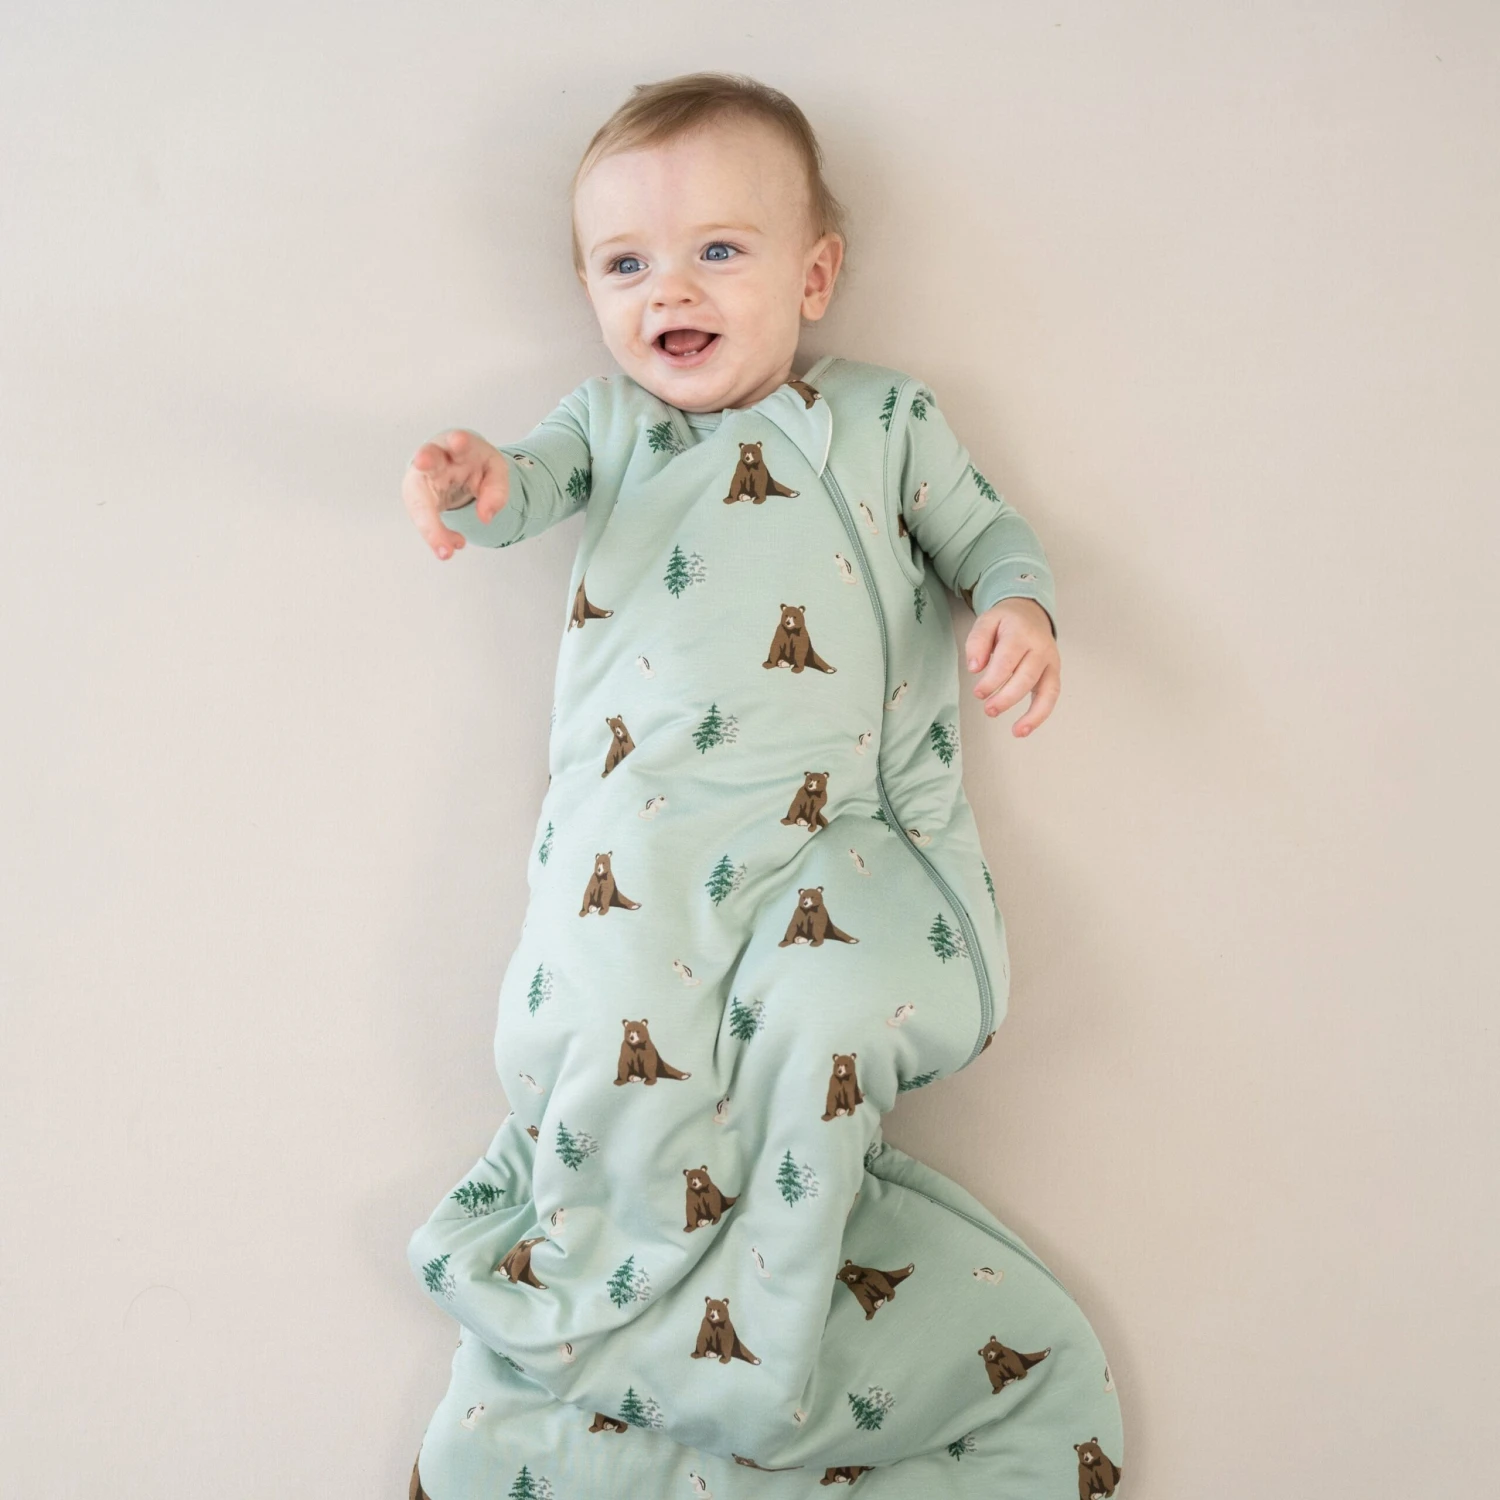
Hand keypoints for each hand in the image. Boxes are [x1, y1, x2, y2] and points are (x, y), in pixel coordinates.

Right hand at [403, 429, 510, 559]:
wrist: (455, 465)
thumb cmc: (473, 463)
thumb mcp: (495, 471)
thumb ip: (497, 491)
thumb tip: (485, 517)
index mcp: (460, 445)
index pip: (459, 443)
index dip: (459, 443)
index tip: (459, 441)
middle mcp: (436, 459)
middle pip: (428, 456)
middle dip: (426, 459)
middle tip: (423, 461)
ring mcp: (422, 480)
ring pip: (419, 497)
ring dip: (429, 524)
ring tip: (445, 550)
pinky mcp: (417, 498)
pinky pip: (425, 520)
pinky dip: (438, 536)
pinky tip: (449, 548)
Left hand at [965, 597, 1060, 737]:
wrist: (1031, 614)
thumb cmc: (1006, 622)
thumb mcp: (986, 621)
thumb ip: (977, 642)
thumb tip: (974, 667)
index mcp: (1021, 633)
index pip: (1007, 660)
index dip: (993, 680)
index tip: (978, 693)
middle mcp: (1040, 648)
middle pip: (1026, 677)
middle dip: (1007, 698)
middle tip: (989, 710)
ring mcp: (1051, 662)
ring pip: (1047, 690)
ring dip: (1032, 714)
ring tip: (1017, 732)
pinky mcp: (1054, 674)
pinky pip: (1052, 696)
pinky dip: (1041, 715)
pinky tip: (1025, 729)